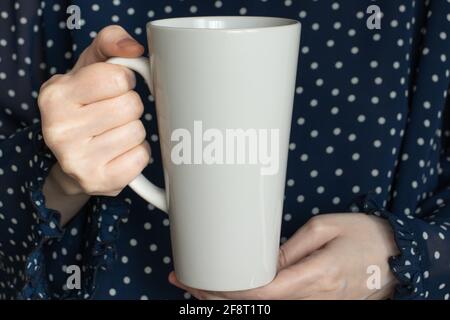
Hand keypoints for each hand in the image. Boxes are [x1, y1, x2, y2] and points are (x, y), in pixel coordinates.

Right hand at [39, 25, 149, 197]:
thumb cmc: (86, 103)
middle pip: (131, 106)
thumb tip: (135, 48)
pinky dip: (138, 153)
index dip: (124, 81)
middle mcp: (59, 129)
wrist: (71, 156)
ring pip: (138, 132)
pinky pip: (141, 158)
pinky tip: (120, 152)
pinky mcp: (98, 181)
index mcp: (55, 94)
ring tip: (114, 133)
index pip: (118, 78)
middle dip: (130, 106)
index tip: (114, 88)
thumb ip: (111, 43)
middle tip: (114, 113)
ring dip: (134, 131)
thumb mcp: (90, 66)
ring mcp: (77, 160)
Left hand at [169, 214, 399, 299]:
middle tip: (187, 282)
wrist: (399, 256)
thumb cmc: (364, 235)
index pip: (260, 294)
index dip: (223, 293)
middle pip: (257, 306)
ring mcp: (318, 306)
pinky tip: (235, 291)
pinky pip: (282, 304)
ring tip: (201, 284)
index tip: (196, 283)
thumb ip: (290, 248)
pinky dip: (253, 300)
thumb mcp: (325, 228)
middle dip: (218, 297)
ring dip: (232, 300)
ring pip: (267, 308)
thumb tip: (261, 260)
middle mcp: (315, 299)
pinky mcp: (320, 304)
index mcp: (315, 276)